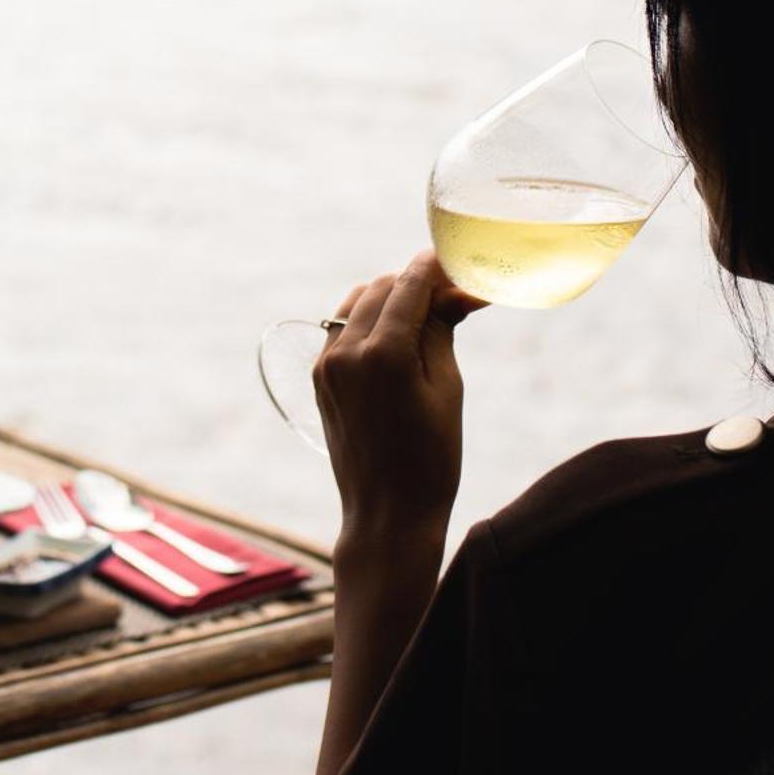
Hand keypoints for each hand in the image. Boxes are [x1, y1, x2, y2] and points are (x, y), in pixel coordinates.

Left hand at [315, 250, 482, 565]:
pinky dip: (368, 319)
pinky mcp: (319, 377)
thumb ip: (441, 330)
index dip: (434, 267)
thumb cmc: (430, 458)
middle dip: (416, 283)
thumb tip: (452, 291)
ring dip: (390, 297)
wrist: (388, 515)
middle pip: (383, 288)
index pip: (409, 285)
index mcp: (383, 354)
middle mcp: (346, 351)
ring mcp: (326, 364)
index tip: (454, 259)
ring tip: (426, 312)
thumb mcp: (447, 389)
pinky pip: (341, 327)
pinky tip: (396, 333)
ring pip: (357, 302)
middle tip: (452, 293)